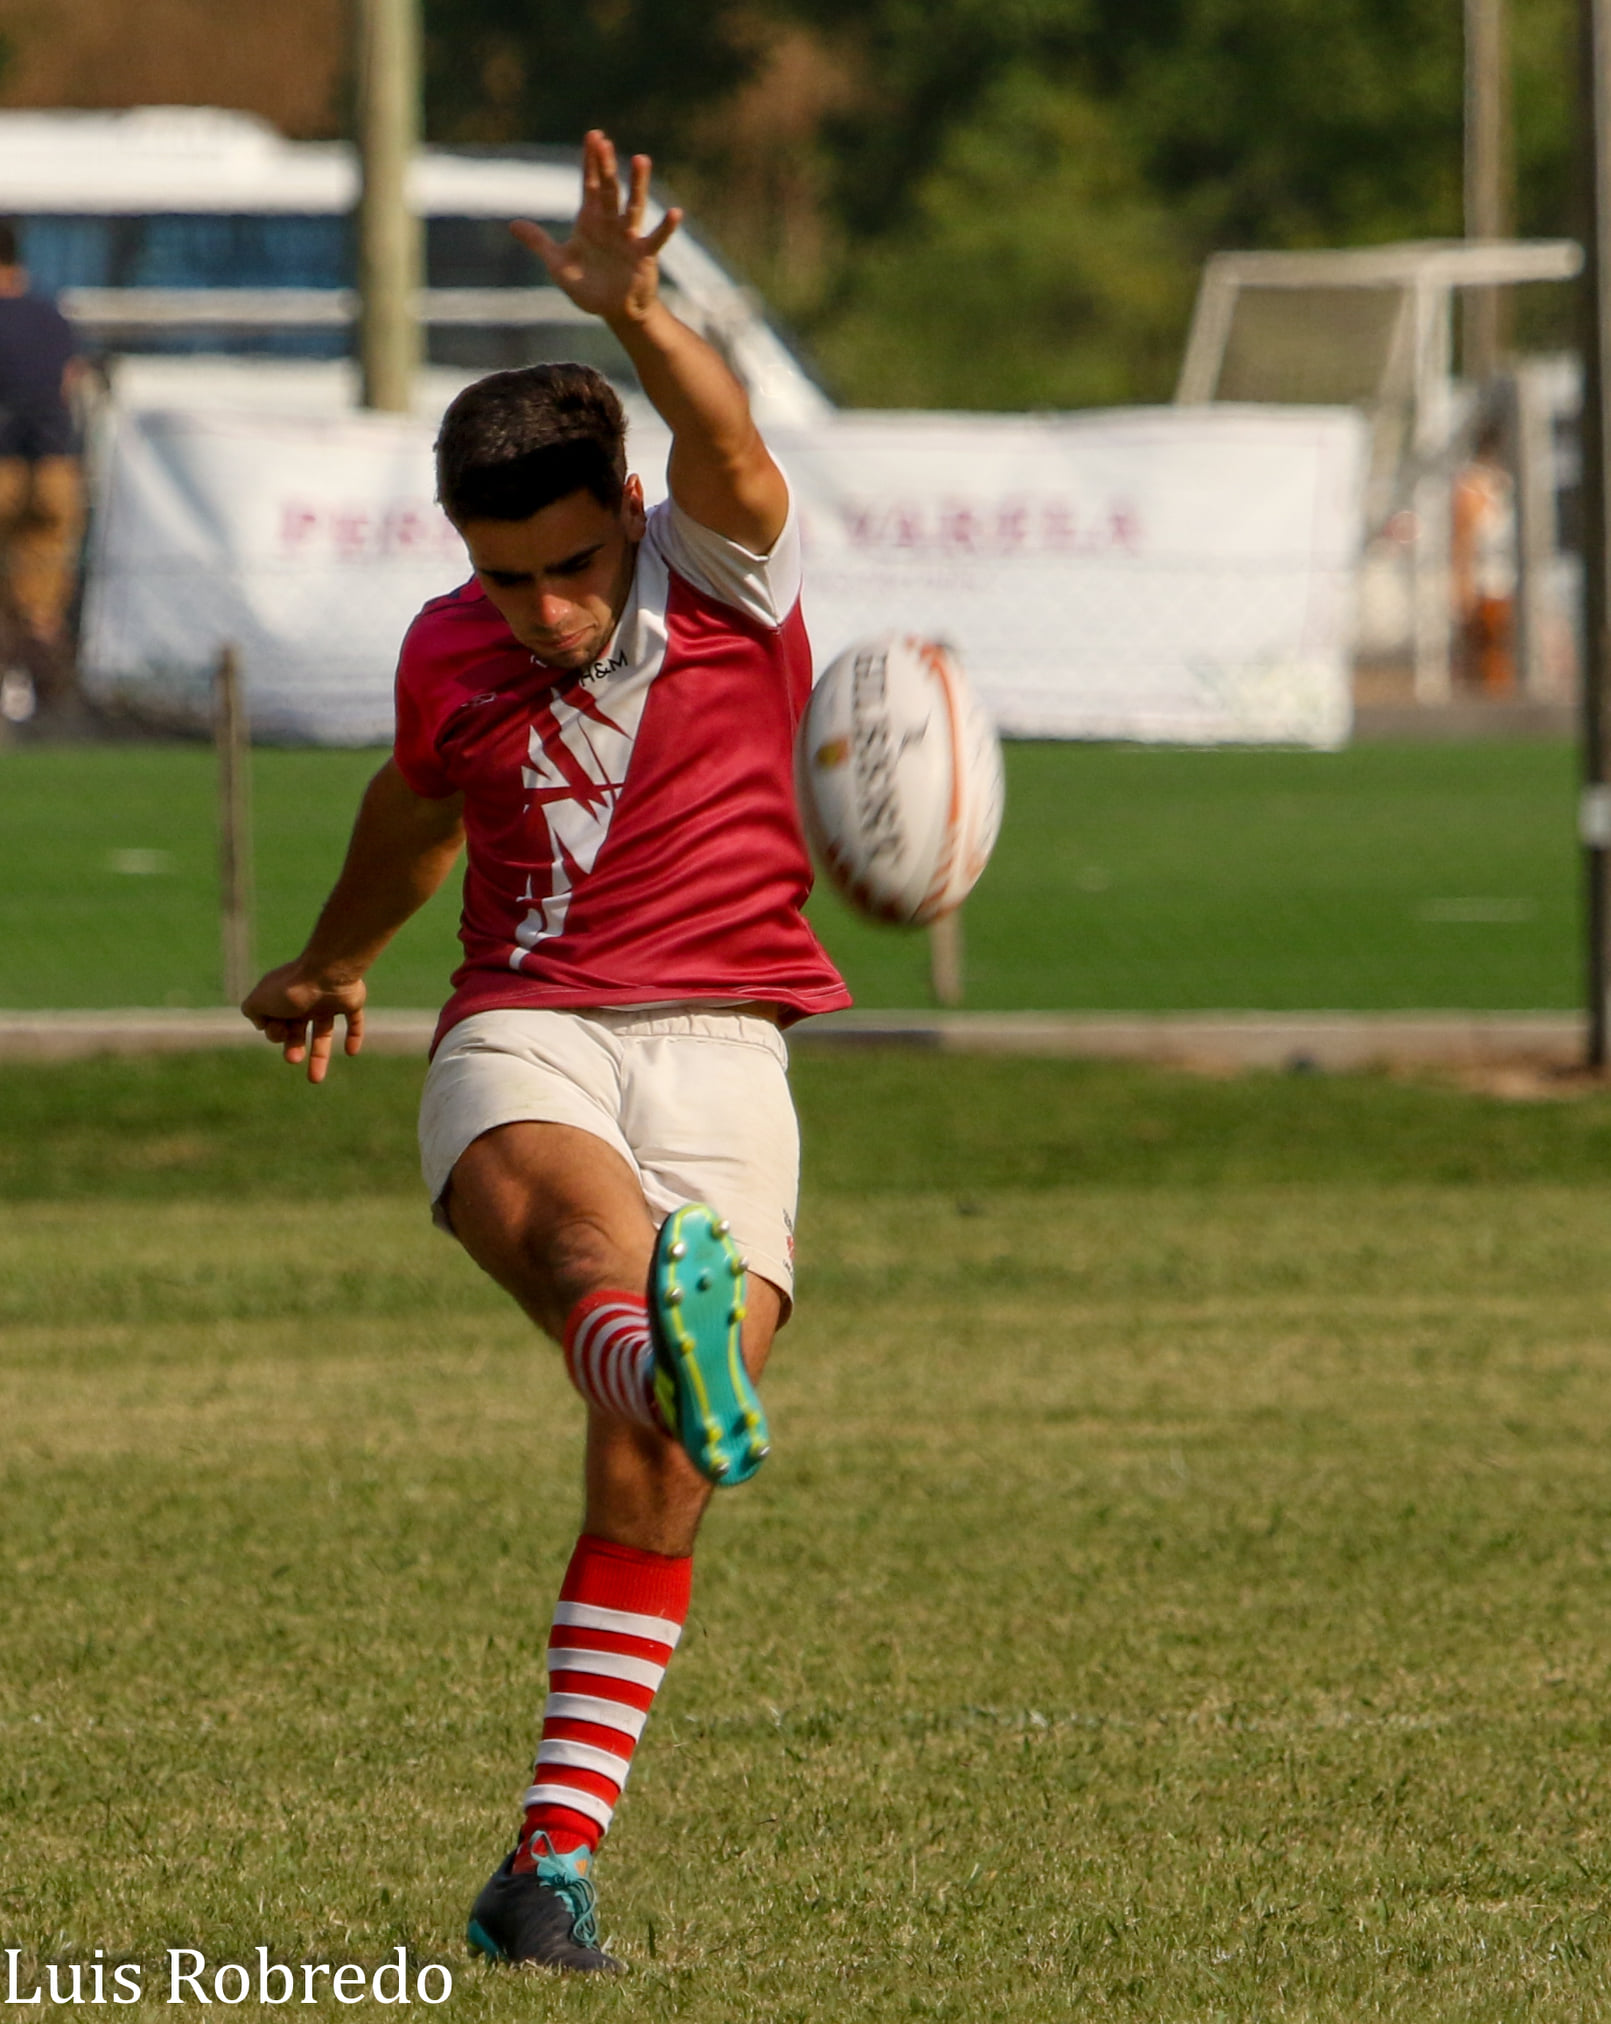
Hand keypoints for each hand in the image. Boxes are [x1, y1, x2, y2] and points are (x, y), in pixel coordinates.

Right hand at [241, 961, 365, 1084]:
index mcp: (283, 999)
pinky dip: (354, 1035)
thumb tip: (262, 1025)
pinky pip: (354, 1021)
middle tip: (293, 1059)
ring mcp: (328, 1001)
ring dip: (320, 1056)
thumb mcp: (258, 1000)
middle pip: (299, 1031)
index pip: (277, 1023)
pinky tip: (351, 1052)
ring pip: (324, 1032)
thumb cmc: (291, 989)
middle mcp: (305, 1000)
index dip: (275, 1033)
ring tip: (315, 1079)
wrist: (327, 974)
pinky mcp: (350, 1001)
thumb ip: (252, 1012)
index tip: (277, 1031)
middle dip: (294, 1048)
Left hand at [509, 129, 680, 328]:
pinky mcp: (644, 255)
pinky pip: (656, 238)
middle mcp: (611, 223)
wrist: (615, 311)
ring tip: (641, 159)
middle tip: (603, 141)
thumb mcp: (558, 265)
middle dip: (605, 166)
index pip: (589, 184)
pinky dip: (666, 227)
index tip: (593, 136)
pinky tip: (675, 213)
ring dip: (637, 184)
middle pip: (608, 189)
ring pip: (633, 205)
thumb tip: (512, 224)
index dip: (590, 161)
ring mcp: (629, 237)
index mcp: (591, 221)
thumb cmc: (589, 287)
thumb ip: (539, 243)